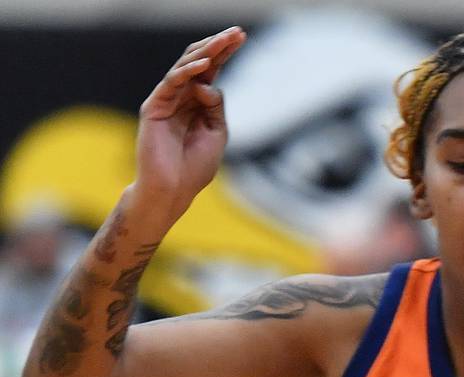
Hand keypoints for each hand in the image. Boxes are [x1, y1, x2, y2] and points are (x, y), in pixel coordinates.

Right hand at [134, 28, 246, 217]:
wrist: (172, 190)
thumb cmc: (194, 167)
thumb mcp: (216, 134)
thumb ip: (216, 107)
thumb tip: (210, 83)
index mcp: (197, 102)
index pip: (212, 70)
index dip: (226, 53)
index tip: (242, 37)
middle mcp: (181, 96)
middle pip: (199, 62)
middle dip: (218, 46)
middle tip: (237, 32)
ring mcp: (166, 100)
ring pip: (185, 68)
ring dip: (205, 53)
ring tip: (223, 42)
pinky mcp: (154, 107)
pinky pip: (171, 84)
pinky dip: (187, 74)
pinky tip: (203, 66)